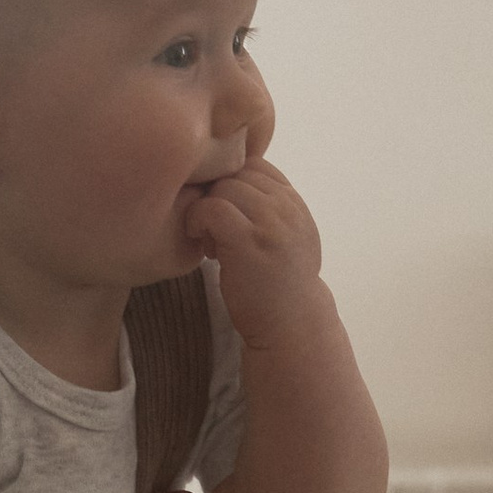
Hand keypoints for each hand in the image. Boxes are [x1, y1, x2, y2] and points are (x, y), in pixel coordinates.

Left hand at [180, 157, 330, 357]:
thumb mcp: (286, 239)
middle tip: (214, 232)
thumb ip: (269, 209)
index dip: (231, 185)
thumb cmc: (278, 288)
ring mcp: (271, 222)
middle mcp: (287, 207)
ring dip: (207, 210)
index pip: (254, 165)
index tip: (226, 217)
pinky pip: (212, 208)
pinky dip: (198, 221)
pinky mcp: (250, 241)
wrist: (291, 327)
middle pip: (235, 172)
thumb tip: (230, 179)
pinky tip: (204, 246)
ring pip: (223, 186)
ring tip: (211, 241)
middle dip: (217, 198)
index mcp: (294, 203)